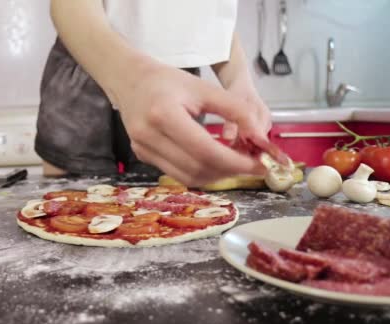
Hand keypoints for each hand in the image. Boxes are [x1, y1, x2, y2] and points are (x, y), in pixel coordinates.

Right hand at [111, 61, 267, 185]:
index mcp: (164, 115)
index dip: (235, 162)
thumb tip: (259, 137)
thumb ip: (235, 109)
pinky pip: (177, 173)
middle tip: (252, 164)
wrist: (129, 81)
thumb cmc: (167, 81)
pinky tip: (214, 162)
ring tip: (235, 164)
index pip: (205, 150)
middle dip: (229, 171)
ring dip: (216, 175)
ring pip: (188, 177)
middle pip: (197, 168)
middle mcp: (149, 136)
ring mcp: (143, 150)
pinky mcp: (143, 157)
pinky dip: (200, 172)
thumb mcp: (204, 87)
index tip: (259, 164)